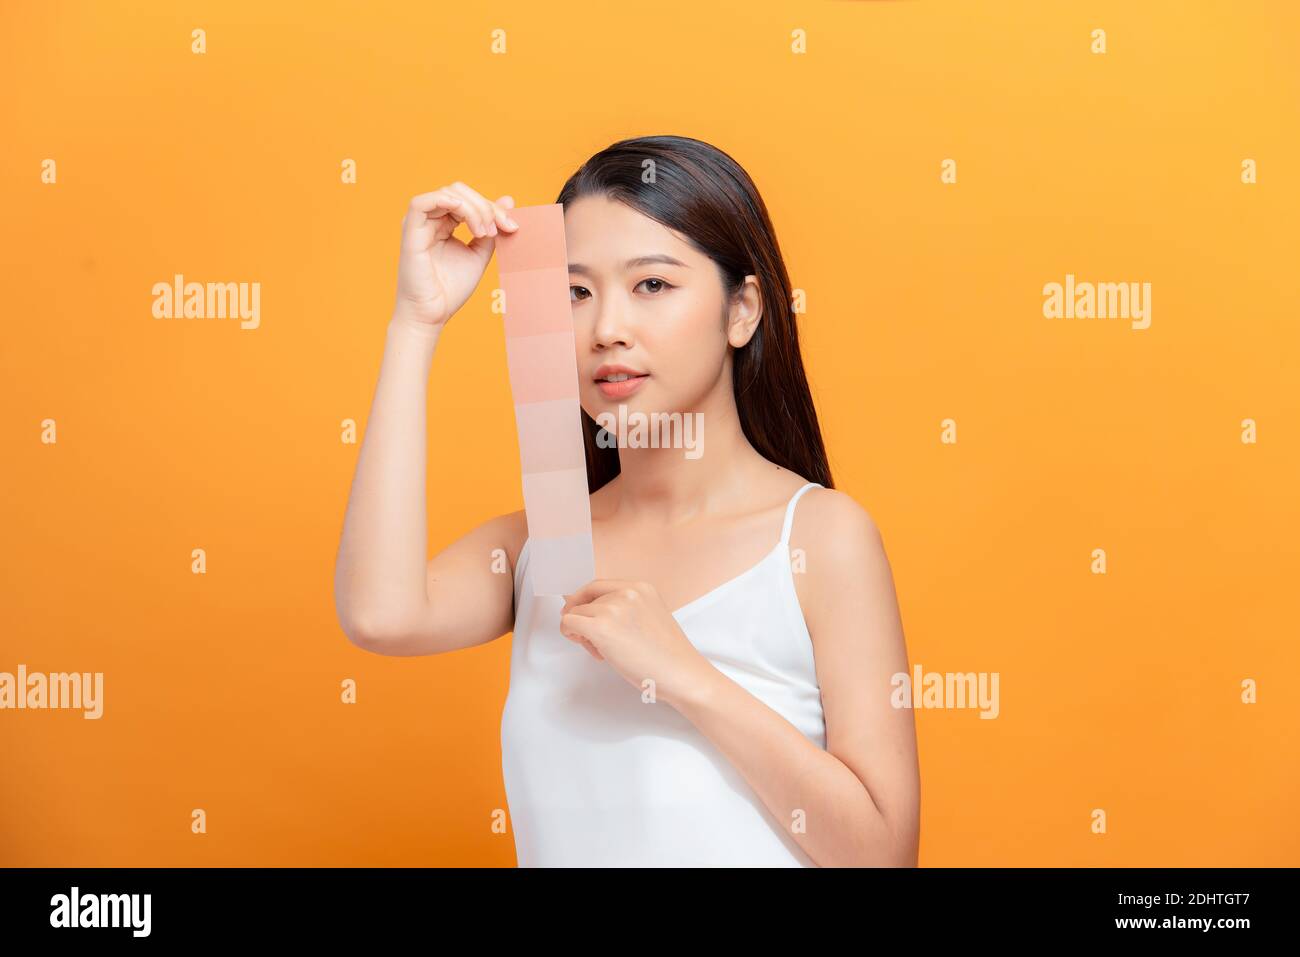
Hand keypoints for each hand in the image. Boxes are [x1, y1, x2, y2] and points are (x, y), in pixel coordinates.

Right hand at [392, 182, 518, 327]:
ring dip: (473, 208)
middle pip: (460, 192)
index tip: (512, 227)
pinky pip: (421, 203)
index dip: (492, 208)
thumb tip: (509, 201)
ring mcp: (418, 224)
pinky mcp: (410, 231)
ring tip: (483, 233)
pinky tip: (464, 214)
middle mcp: (429, 220)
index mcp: (444, 224)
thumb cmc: (451, 289)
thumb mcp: (479, 254)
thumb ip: (491, 228)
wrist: (432, 314)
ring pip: (447, 194)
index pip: (469, 200)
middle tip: (497, 230)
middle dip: (485, 206)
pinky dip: (446, 201)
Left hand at [559, 580, 713, 705]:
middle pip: (585, 599)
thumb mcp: (650, 617)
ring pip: (575, 613)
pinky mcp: (601, 627)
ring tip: (603, 652)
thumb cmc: (668, 656)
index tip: (581, 614)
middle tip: (594, 641)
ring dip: (581, 632)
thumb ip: (625, 609)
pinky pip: (568, 623)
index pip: (598, 585)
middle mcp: (627, 592)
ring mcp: (613, 608)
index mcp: (641, 587)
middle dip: (584, 619)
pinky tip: (594, 651)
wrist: (680, 673)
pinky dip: (572, 635)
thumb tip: (593, 612)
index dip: (585, 601)